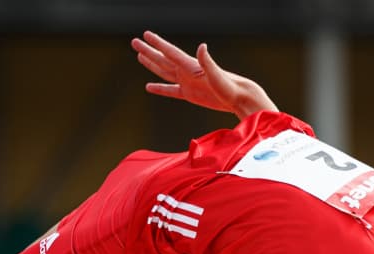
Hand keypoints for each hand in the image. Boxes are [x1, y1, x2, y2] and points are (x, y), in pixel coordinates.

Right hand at [131, 30, 276, 120]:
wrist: (239, 98)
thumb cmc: (229, 86)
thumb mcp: (216, 74)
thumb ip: (207, 61)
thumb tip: (202, 46)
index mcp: (191, 65)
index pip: (170, 52)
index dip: (157, 43)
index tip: (146, 34)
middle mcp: (187, 71)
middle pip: (162, 59)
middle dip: (149, 51)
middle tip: (134, 41)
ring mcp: (187, 82)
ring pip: (164, 72)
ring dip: (152, 64)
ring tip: (140, 56)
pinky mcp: (190, 94)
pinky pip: (170, 90)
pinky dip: (160, 88)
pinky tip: (149, 87)